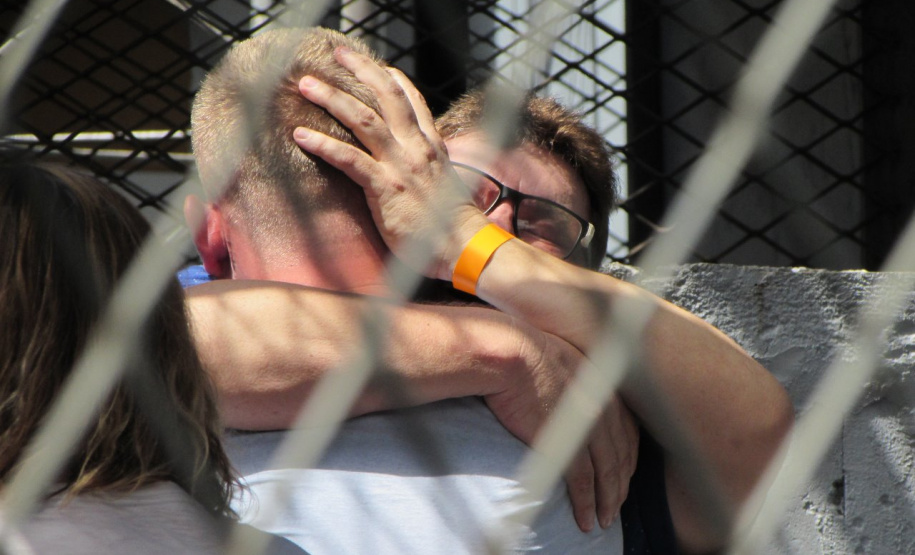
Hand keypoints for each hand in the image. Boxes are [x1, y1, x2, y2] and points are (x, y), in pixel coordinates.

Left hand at [292, 47, 487, 280]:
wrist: (463, 248)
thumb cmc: (451, 228)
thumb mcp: (443, 188)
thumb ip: (426, 171)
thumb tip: (413, 171)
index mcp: (432, 147)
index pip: (413, 101)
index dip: (392, 79)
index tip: (375, 65)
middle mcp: (417, 149)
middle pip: (387, 96)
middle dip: (360, 70)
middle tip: (337, 54)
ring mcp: (401, 166)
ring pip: (363, 119)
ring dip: (332, 98)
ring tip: (306, 85)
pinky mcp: (386, 188)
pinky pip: (349, 159)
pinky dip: (323, 144)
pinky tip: (301, 135)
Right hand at [483, 330, 638, 531]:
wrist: (507, 351)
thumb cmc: (520, 348)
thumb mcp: (557, 356)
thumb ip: (568, 375)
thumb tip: (557, 386)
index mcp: (601, 383)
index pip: (625, 428)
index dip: (627, 454)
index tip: (624, 472)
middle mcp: (602, 405)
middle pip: (622, 454)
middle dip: (621, 483)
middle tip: (617, 503)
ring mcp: (587, 425)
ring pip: (607, 472)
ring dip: (608, 500)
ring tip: (604, 519)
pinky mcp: (566, 442)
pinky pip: (583, 482)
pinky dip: (587, 504)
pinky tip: (587, 520)